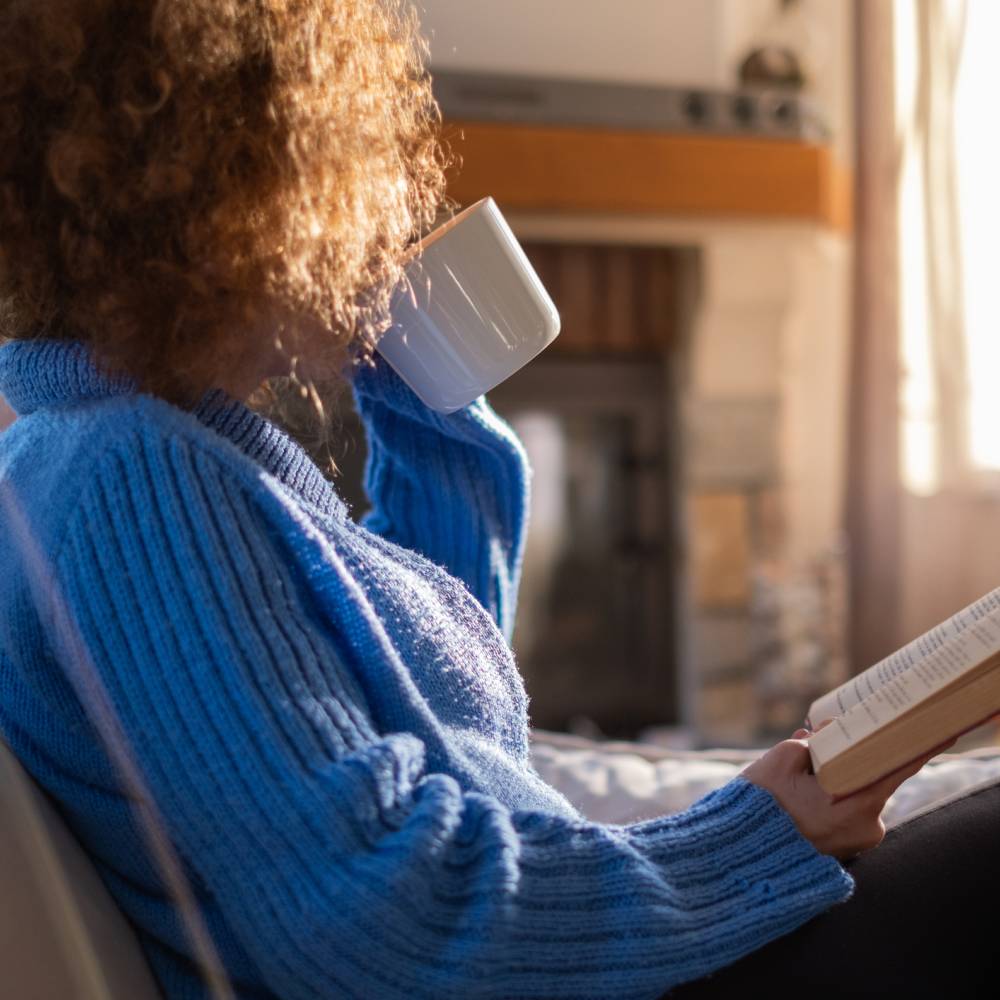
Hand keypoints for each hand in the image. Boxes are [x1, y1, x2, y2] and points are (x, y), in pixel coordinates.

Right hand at [741, 728, 953, 860]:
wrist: (743, 856)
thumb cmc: (761, 808)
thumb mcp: (780, 759)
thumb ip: (810, 741)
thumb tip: (826, 732)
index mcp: (857, 803)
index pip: (898, 768)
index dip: (918, 747)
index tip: (938, 732)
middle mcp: (867, 826)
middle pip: (871, 777)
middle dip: (849, 756)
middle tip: (817, 741)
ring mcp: (858, 840)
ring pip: (855, 793)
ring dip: (835, 777)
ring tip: (797, 772)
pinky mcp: (845, 847)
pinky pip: (846, 810)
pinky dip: (830, 795)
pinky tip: (800, 791)